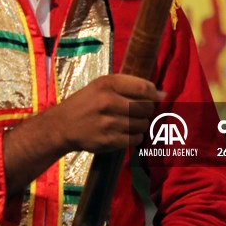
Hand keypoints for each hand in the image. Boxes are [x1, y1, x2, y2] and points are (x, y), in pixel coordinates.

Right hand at [3, 74, 164, 194]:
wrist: (62, 126)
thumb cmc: (86, 102)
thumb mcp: (102, 86)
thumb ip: (131, 86)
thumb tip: (162, 94)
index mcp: (106, 84)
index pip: (142, 88)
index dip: (154, 93)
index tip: (158, 97)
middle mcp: (106, 102)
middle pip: (145, 107)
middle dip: (148, 110)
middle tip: (141, 111)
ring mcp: (107, 123)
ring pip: (141, 125)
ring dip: (142, 125)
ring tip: (132, 122)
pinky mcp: (107, 140)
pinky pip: (134, 139)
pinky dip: (135, 137)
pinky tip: (127, 133)